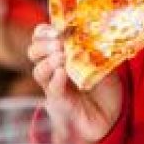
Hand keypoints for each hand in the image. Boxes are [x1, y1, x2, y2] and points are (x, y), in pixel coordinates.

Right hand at [27, 24, 122, 143]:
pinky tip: (62, 73)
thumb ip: (98, 49)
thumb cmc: (104, 86)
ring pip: (39, 71)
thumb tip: (98, 32)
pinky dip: (56, 80)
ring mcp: (54, 86)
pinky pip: (52, 89)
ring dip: (48, 61)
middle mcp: (53, 69)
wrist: (110, 115)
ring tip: (61, 56)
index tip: (57, 28)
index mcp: (61, 54)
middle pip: (34, 52)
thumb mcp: (104, 62)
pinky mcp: (60, 102)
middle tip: (58, 42)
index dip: (45, 31)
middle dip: (43, 44)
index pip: (42, 38)